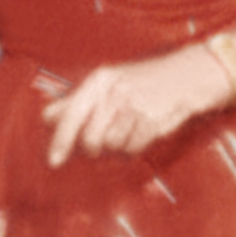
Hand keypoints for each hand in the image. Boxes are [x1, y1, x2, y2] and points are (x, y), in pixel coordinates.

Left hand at [43, 44, 227, 168]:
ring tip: (129, 131)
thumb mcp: (108, 82)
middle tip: (105, 142)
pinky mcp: (154, 121)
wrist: (189, 75)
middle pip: (90, 138)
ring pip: (112, 146)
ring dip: (118, 147)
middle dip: (95, 148)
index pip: (71, 114)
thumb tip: (45, 116)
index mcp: (99, 80)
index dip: (60, 141)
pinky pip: (133, 148)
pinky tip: (142, 133)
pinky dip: (134, 147)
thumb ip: (76, 100)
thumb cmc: (144, 80)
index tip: (53, 162)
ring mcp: (135, 106)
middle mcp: (115, 91)